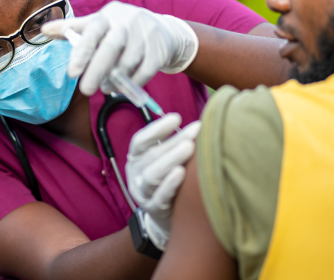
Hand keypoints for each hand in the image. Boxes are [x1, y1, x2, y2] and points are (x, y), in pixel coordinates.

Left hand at [40, 1, 198, 95]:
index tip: (71, 73)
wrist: (164, 31)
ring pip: (128, 62)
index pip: (92, 30)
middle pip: (111, 47)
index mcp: (108, 14)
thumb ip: (72, 29)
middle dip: (97, 71)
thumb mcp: (98, 25)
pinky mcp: (160, 49)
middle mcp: (128, 20)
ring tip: (105, 87)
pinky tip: (124, 86)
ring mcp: (147, 33)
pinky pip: (145, 71)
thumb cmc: (122, 30)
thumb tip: (42, 29)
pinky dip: (133, 82)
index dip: (81, 52)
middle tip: (86, 91)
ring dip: (115, 79)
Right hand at [125, 114, 201, 249]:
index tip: (176, 117)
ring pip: (152, 175)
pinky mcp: (153, 210)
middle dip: (173, 141)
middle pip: (151, 155)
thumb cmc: (169, 179)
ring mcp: (142, 194)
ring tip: (189, 147)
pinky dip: (169, 184)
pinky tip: (182, 173)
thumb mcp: (166, 160)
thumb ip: (174, 143)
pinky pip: (160, 197)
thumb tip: (198, 125)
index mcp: (136, 159)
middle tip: (194, 131)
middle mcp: (135, 175)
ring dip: (171, 159)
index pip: (140, 141)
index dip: (157, 128)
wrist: (169, 216)